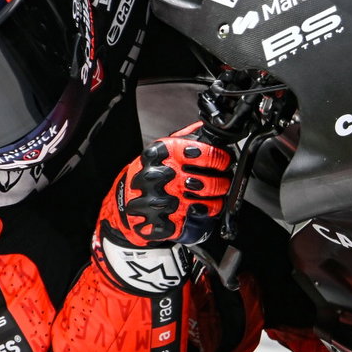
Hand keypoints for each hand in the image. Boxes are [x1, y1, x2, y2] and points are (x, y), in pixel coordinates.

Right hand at [104, 124, 232, 245]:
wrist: (125, 201)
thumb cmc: (148, 174)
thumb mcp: (162, 150)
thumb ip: (186, 139)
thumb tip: (208, 128)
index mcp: (161, 153)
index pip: (201, 152)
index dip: (220, 158)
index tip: (225, 160)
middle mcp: (160, 176)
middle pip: (207, 182)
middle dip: (222, 182)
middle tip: (224, 181)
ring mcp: (161, 201)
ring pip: (204, 203)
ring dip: (216, 201)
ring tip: (216, 197)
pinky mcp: (162, 223)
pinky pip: (193, 221)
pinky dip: (202, 216)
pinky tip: (199, 209)